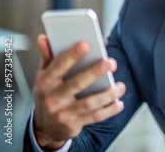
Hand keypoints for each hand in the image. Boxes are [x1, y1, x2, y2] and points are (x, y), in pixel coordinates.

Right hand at [32, 34, 125, 149]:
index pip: (58, 66)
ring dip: (107, 94)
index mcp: (45, 82)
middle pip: (76, 84)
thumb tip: (44, 38)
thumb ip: (48, 57)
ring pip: (88, 103)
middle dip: (94, 73)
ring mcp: (63, 113)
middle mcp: (52, 98)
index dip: (72, 55)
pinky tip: (119, 103)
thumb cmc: (49, 94)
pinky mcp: (73, 124)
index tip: (86, 44)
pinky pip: (94, 117)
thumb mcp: (44, 76)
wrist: (45, 126)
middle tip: (110, 63)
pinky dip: (109, 110)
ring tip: (120, 86)